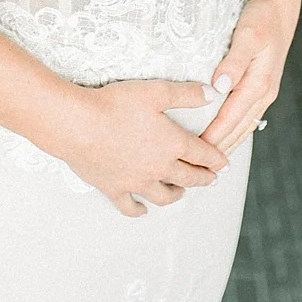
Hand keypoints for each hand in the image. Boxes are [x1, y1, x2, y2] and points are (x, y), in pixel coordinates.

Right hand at [63, 79, 228, 214]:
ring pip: (164, 196)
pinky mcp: (114, 189)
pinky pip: (130, 207)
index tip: (224, 164)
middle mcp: (159, 168)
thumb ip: (187, 93)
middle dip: (203, 178)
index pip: (203, 154)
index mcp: (173, 144)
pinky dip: (139, 210)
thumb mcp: (157, 91)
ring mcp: (136, 182)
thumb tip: (213, 94)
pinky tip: (143, 210)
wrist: (77, 125)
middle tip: (211, 178)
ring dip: (176, 194)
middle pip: (188, 178)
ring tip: (181, 191)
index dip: (216, 159)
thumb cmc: (116, 105)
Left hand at [202, 0, 297, 154]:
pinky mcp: (260, 88)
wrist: (279, 8)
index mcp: (259, 83)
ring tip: (207, 164)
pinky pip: (245, 118)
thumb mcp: (248, 34)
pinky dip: (234, 133)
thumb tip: (220, 86)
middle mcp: (263, 93)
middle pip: (237, 129)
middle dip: (218, 150)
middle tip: (195, 168)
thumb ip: (234, 60)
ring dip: (226, 145)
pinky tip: (222, 141)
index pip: (230, 118)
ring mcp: (264, 93)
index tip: (194, 153)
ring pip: (242, 127)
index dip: (212, 137)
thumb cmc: (262, 18)